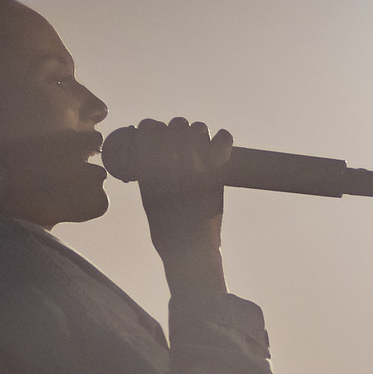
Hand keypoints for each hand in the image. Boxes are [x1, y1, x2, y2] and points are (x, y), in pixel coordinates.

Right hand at [101, 116, 231, 288]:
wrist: (191, 249)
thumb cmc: (168, 231)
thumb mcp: (149, 200)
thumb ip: (149, 178)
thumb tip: (152, 157)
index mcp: (151, 167)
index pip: (150, 130)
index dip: (151, 128)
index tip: (154, 134)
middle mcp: (171, 161)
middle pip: (177, 124)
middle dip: (177, 129)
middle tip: (178, 142)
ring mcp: (195, 164)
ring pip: (198, 128)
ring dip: (198, 133)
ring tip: (197, 145)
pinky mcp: (216, 172)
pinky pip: (223, 141)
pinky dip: (222, 139)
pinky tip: (219, 144)